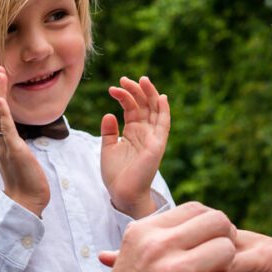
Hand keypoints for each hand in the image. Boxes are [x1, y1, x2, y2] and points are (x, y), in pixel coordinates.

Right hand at [0, 67, 49, 215]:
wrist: (25, 200)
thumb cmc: (24, 178)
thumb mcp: (18, 154)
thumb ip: (14, 140)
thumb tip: (15, 129)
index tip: (0, 75)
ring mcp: (3, 145)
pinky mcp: (13, 151)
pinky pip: (6, 130)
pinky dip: (3, 115)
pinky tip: (1, 101)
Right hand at [81, 202, 241, 271]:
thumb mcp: (129, 260)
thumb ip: (157, 241)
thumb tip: (188, 223)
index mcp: (144, 233)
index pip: (198, 210)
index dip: (212, 229)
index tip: (208, 249)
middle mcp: (157, 246)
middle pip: (219, 223)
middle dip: (225, 244)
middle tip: (218, 268)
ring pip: (229, 252)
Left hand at [101, 76, 168, 217]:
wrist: (121, 193)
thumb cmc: (116, 173)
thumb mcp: (108, 147)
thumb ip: (109, 131)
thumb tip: (109, 114)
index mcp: (133, 131)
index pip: (132, 107)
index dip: (124, 95)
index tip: (112, 88)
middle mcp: (145, 132)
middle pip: (144, 105)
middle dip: (136, 90)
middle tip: (125, 79)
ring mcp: (152, 137)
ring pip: (155, 110)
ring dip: (150, 94)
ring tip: (142, 80)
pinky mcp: (157, 145)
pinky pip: (164, 125)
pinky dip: (164, 111)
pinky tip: (161, 98)